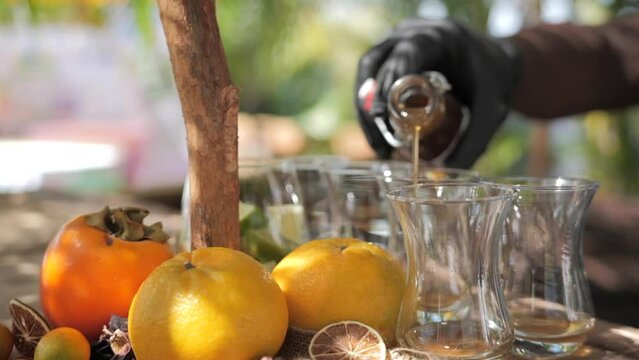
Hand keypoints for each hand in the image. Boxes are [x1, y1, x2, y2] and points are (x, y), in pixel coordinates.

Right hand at [355, 18, 520, 167]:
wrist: (494, 63)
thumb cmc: (493, 82)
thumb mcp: (490, 112)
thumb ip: (473, 142)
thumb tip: (442, 172)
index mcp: (439, 37)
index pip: (405, 54)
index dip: (389, 84)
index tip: (384, 117)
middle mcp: (412, 32)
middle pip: (376, 64)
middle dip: (373, 107)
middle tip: (381, 144)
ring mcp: (398, 40)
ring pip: (367, 70)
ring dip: (366, 109)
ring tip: (378, 145)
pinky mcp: (391, 53)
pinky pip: (371, 75)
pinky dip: (370, 105)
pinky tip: (377, 133)